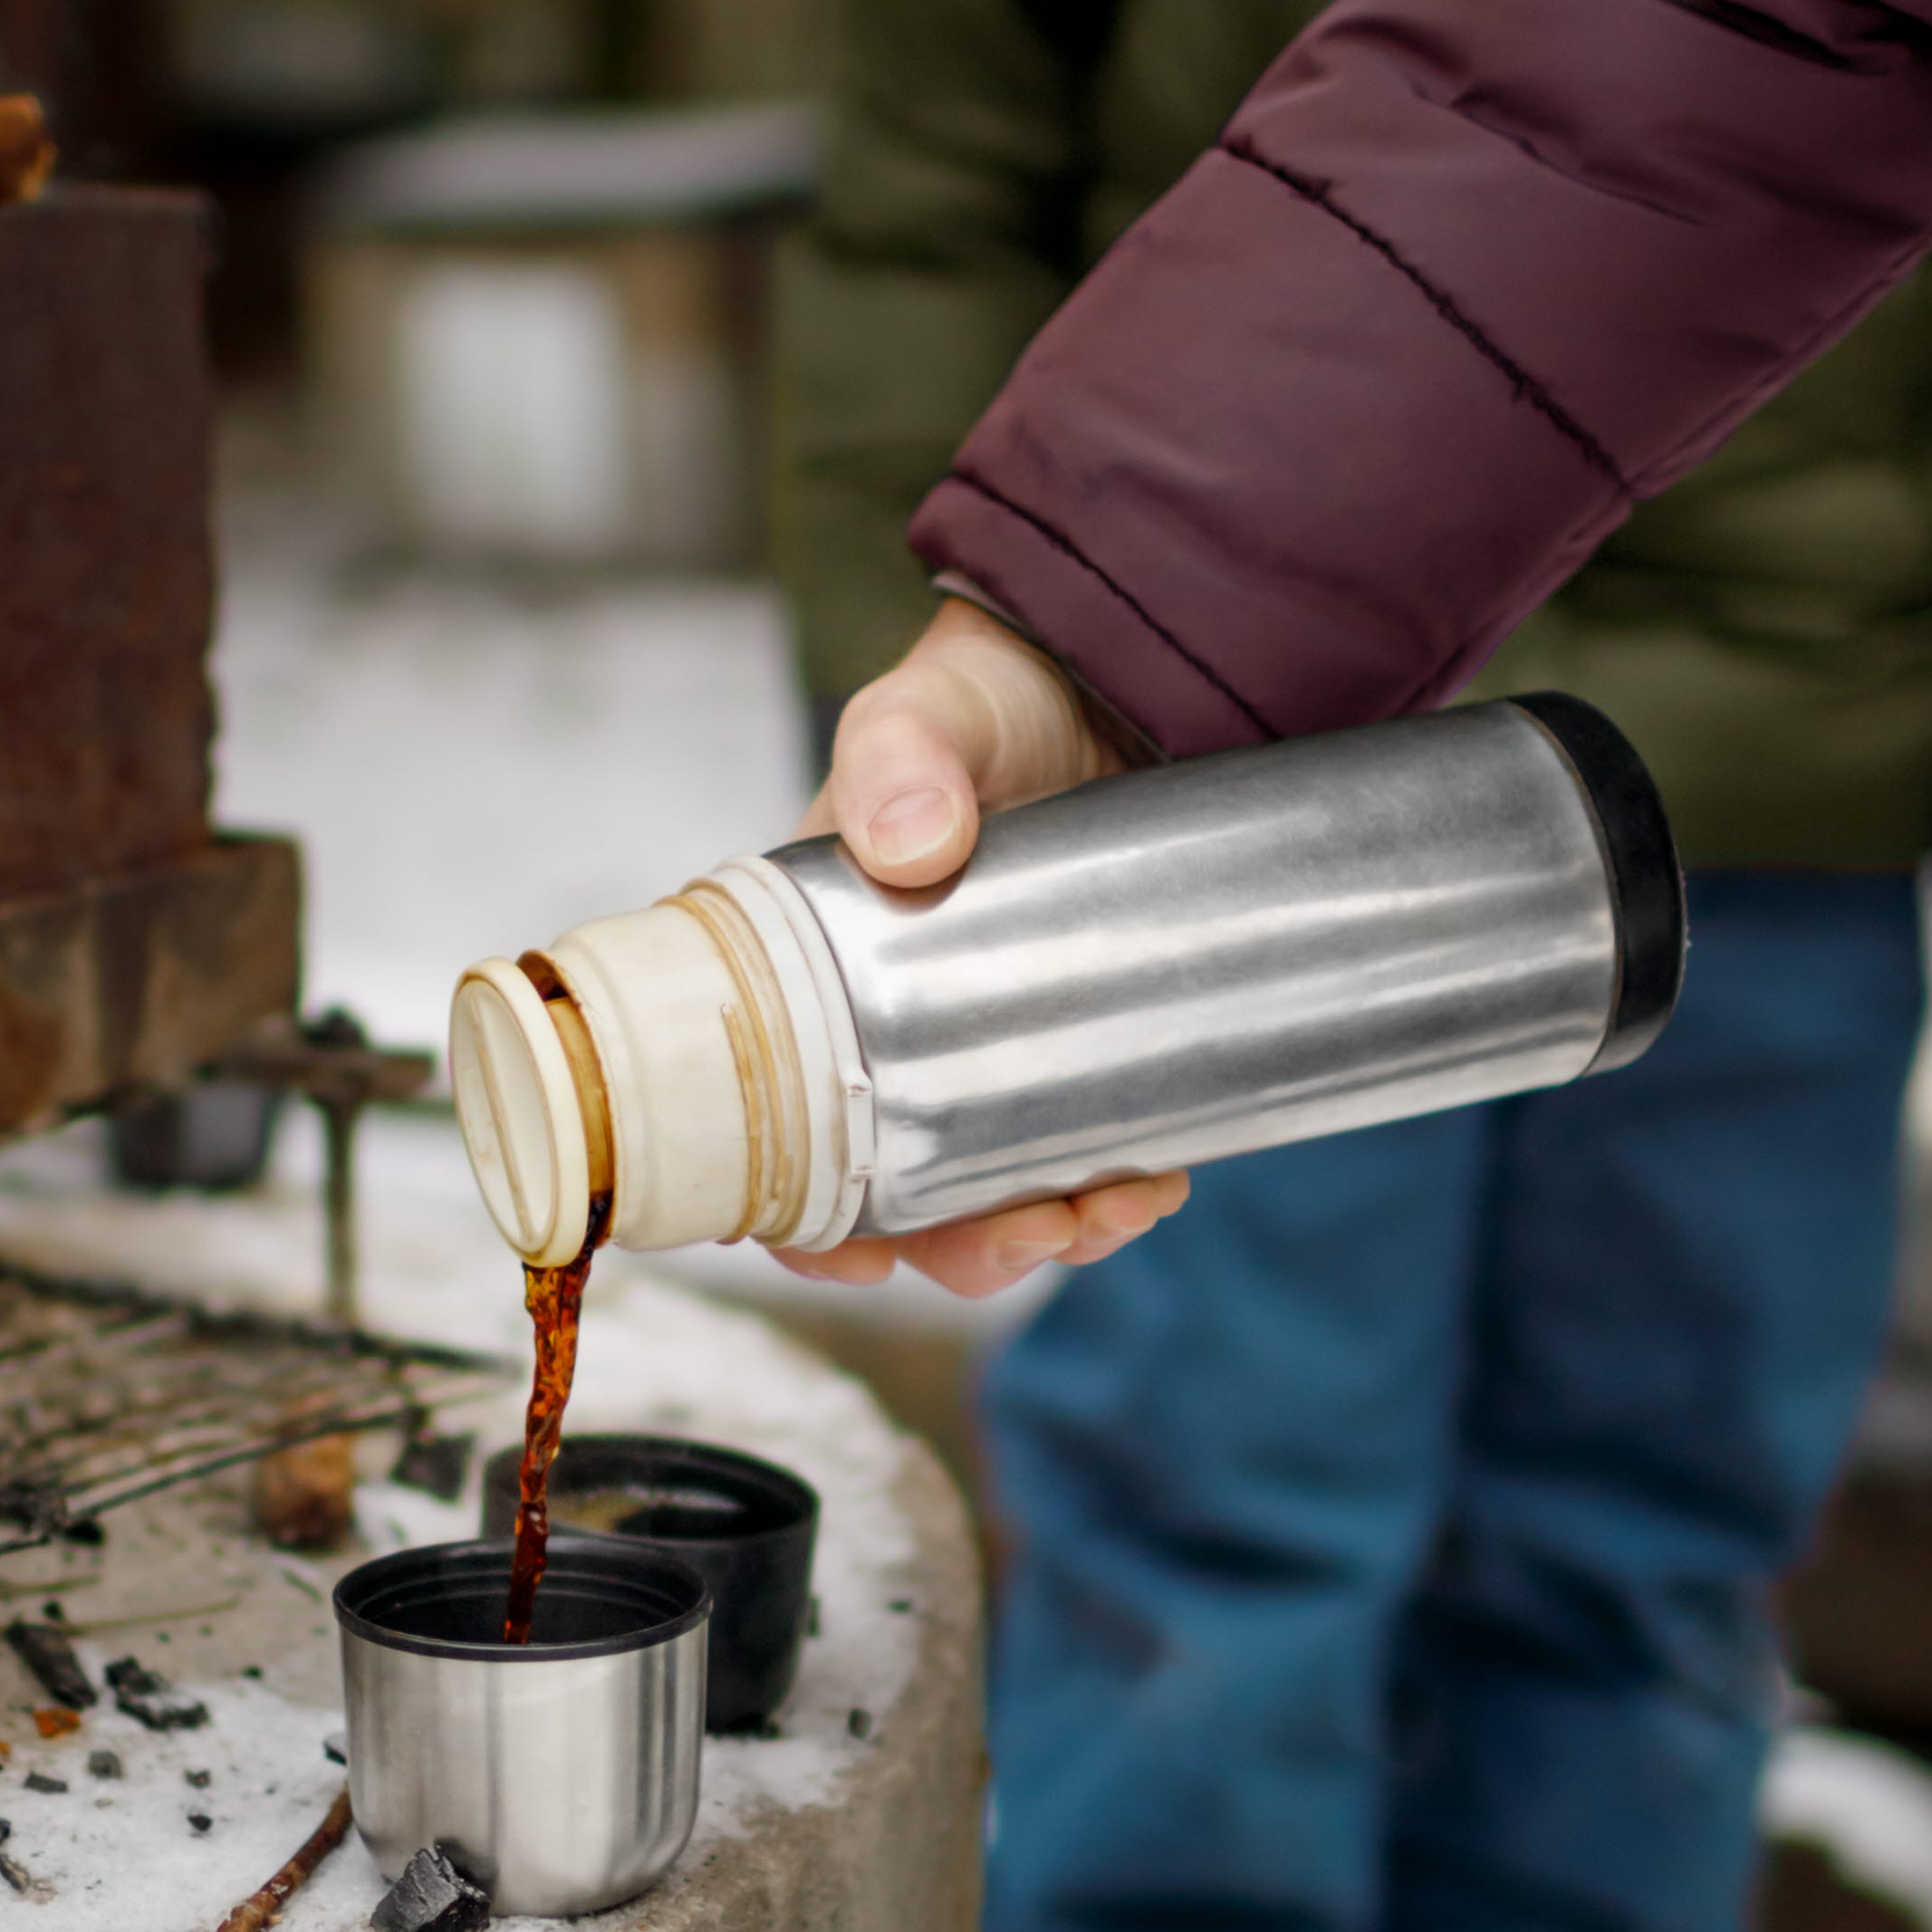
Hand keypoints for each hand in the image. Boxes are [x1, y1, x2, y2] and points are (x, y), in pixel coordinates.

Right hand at [774, 596, 1190, 1297]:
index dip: (804, 1221)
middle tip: (1036, 1231)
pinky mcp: (1069, 1049)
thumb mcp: (925, 714)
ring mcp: (980, 1052)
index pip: (773, 1136)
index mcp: (809, 988)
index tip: (862, 1255)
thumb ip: (900, 757)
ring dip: (1047, 1229)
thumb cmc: (979, 700)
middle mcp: (884, 1040)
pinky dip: (1110, 1186)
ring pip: (988, 1195)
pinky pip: (1073, 1153)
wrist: (1104, 675)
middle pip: (891, 1198)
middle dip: (960, 1247)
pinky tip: (1157, 1176)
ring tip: (1117, 1207)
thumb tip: (912, 844)